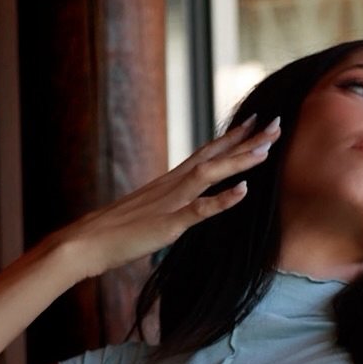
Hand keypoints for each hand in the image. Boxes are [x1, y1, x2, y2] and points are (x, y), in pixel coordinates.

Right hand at [62, 117, 281, 279]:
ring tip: (267, 149)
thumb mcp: (150, 211)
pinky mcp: (168, 225)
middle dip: (247, 140)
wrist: (85, 242)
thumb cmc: (115, 231)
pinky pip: (198, 210)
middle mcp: (173, 184)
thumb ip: (169, 203)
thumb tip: (186, 202)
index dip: (233, 137)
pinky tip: (243, 191)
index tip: (256, 121)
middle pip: (215, 155)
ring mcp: (171, 202)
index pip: (206, 152)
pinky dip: (222, 200)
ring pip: (210, 174)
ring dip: (240, 161)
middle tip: (277, 123)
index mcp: (170, 181)